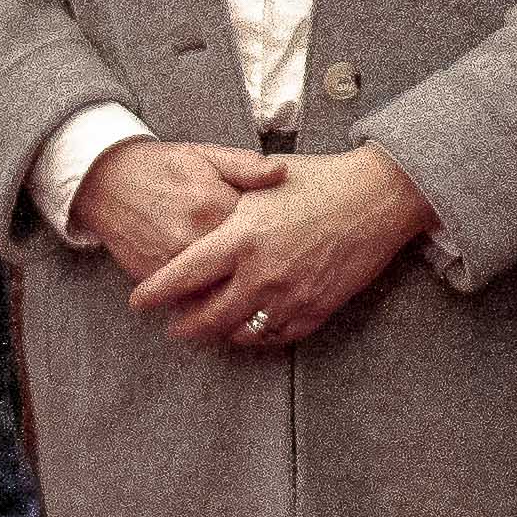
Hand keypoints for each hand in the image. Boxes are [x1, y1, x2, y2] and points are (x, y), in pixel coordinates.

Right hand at [75, 133, 275, 287]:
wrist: (107, 180)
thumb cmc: (162, 166)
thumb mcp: (207, 156)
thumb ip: (246, 167)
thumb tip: (282, 174)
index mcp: (215, 204)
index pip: (259, 234)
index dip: (277, 243)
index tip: (290, 247)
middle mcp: (194, 236)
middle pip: (241, 271)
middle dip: (261, 277)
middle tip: (279, 281)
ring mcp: (172, 260)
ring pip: (215, 292)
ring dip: (235, 299)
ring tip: (256, 302)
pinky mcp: (152, 275)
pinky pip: (186, 300)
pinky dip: (204, 305)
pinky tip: (220, 305)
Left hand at [133, 144, 433, 352]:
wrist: (378, 197)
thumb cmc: (320, 180)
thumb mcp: (263, 183)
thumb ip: (228, 205)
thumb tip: (200, 223)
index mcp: (239, 238)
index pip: (181, 276)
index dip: (154, 293)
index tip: (138, 302)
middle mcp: (260, 273)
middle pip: (206, 317)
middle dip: (183, 328)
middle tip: (173, 329)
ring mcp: (289, 296)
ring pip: (241, 333)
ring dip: (221, 335)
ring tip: (210, 331)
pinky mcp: (317, 309)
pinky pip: (278, 335)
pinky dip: (260, 336)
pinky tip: (251, 330)